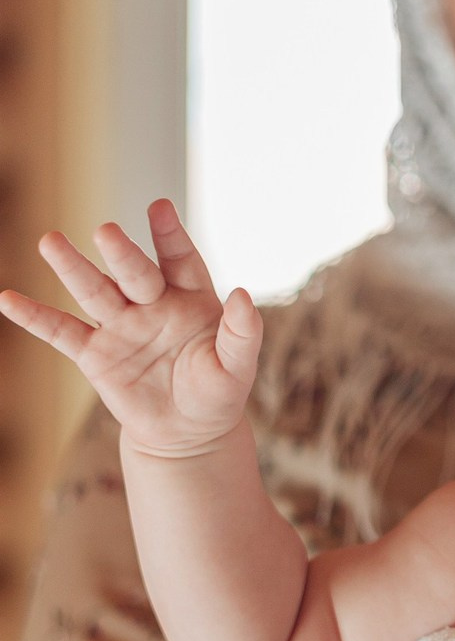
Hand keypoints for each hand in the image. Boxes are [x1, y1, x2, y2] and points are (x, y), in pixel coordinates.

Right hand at [0, 198, 260, 457]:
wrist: (188, 433)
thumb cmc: (217, 393)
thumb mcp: (237, 366)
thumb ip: (242, 332)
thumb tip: (244, 295)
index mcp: (189, 299)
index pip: (180, 260)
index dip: (169, 235)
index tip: (160, 208)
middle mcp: (150, 304)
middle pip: (133, 273)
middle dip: (120, 254)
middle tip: (106, 232)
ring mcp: (119, 326)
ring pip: (93, 291)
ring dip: (72, 268)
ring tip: (51, 242)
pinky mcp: (94, 354)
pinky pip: (61, 332)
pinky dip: (35, 318)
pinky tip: (9, 299)